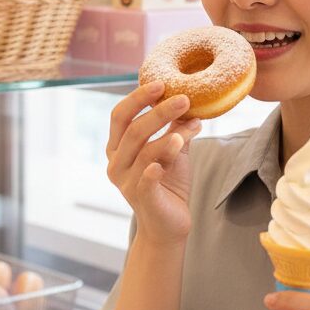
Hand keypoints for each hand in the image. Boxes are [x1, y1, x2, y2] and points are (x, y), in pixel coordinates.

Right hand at [105, 83, 200, 247]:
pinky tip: (176, 146)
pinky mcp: (142, 199)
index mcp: (117, 148)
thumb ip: (175, 128)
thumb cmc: (167, 185)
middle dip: (159, 112)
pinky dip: (159, 162)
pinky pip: (147, 177)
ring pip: (145, 152)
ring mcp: (126, 183)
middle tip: (184, 99)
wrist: (168, 226)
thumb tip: (189, 100)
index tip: (161, 83)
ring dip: (171, 135)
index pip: (119, 116)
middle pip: (133, 131)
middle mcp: (115, 164)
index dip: (137, 98)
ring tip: (194, 124)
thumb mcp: (172, 151)